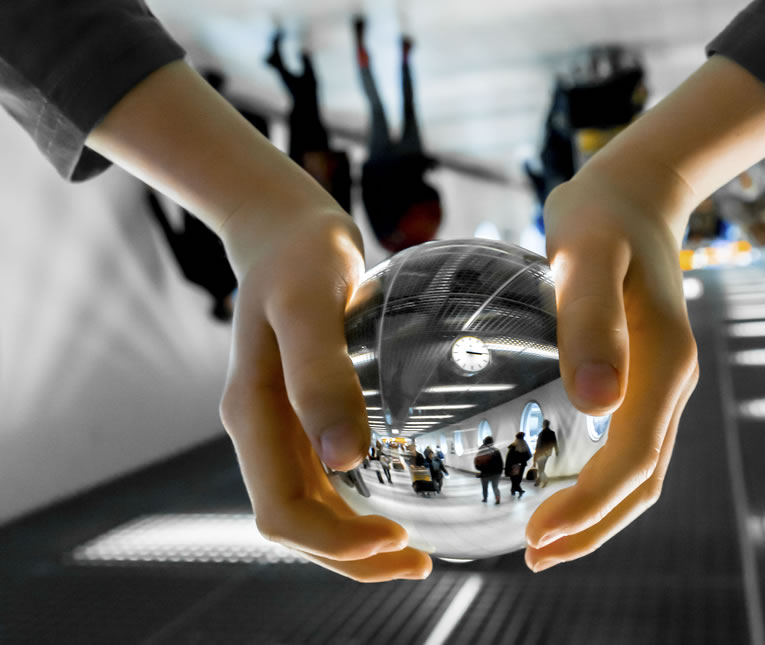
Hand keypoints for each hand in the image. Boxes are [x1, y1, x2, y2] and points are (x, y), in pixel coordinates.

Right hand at [86, 61, 430, 582]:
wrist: (286, 227)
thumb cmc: (300, 256)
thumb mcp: (310, 303)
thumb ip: (320, 374)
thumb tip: (345, 458)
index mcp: (252, 414)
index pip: (283, 512)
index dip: (336, 544)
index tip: (399, 541)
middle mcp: (261, 429)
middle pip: (296, 521)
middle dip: (352, 555)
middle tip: (421, 561)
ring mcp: (278, 422)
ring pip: (309, 506)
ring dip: (354, 539)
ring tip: (415, 548)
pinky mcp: (299, 409)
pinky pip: (322, 476)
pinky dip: (356, 503)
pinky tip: (400, 492)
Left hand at [524, 171, 698, 572]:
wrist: (631, 192)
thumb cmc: (600, 217)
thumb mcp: (586, 253)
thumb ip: (590, 319)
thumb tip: (598, 403)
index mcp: (665, 361)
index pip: (633, 458)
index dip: (589, 507)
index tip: (536, 536)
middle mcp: (671, 381)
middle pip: (643, 479)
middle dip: (593, 526)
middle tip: (532, 554)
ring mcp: (661, 381)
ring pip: (641, 468)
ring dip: (598, 511)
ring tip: (542, 536)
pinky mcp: (642, 375)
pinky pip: (629, 442)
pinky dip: (598, 478)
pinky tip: (555, 479)